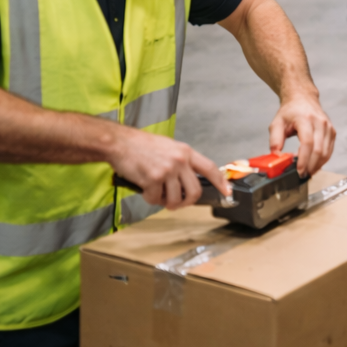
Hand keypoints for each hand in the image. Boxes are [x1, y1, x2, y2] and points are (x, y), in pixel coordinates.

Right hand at [108, 128, 229, 209]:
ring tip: (157, 195)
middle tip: (178, 203)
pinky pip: (155, 199)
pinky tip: (145, 189)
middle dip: (187, 202)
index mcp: (186, 152)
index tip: (226, 191)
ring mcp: (167, 170)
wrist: (120, 143)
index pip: (209, 168)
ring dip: (166, 202)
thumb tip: (188, 178)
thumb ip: (181, 161)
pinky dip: (149, 198)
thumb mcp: (169, 147)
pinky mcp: (153, 179)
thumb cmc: (141, 145)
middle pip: (194, 191)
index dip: (220, 182)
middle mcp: (179, 161)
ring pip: (175, 199)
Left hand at [269, 87, 335, 175]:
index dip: (304, 159)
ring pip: (326, 152)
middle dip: (311, 166)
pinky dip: (323, 160)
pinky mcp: (332, 132)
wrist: (303, 99)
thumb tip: (276, 156)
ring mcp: (328, 127)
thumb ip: (274, 139)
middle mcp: (319, 122)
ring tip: (308, 172)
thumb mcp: (277, 122)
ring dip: (317, 165)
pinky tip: (315, 165)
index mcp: (305, 119)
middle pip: (319, 149)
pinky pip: (330, 150)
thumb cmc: (290, 111)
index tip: (299, 170)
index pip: (308, 142)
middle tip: (302, 175)